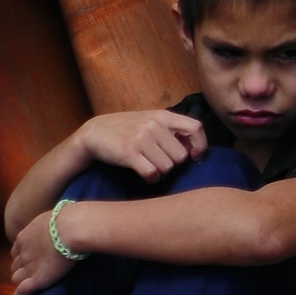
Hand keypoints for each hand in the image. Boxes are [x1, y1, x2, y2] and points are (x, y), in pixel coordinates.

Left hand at [11, 205, 83, 294]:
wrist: (69, 229)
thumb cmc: (65, 220)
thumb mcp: (51, 218)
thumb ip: (49, 224)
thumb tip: (58, 220)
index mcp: (23, 238)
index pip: (16, 251)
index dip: (21, 257)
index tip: (27, 260)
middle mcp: (22, 253)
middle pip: (15, 265)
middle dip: (20, 269)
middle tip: (28, 274)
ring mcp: (28, 267)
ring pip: (16, 278)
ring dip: (20, 282)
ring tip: (25, 287)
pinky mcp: (37, 279)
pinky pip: (22, 291)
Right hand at [75, 108, 205, 181]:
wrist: (96, 133)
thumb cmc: (127, 130)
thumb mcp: (151, 122)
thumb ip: (172, 131)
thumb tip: (194, 150)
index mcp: (163, 115)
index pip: (195, 128)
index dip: (200, 145)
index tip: (194, 156)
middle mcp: (154, 125)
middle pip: (181, 156)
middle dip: (173, 163)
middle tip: (159, 160)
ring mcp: (141, 138)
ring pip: (168, 167)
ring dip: (161, 172)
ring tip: (150, 165)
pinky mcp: (130, 153)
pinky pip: (152, 174)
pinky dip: (151, 179)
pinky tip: (145, 174)